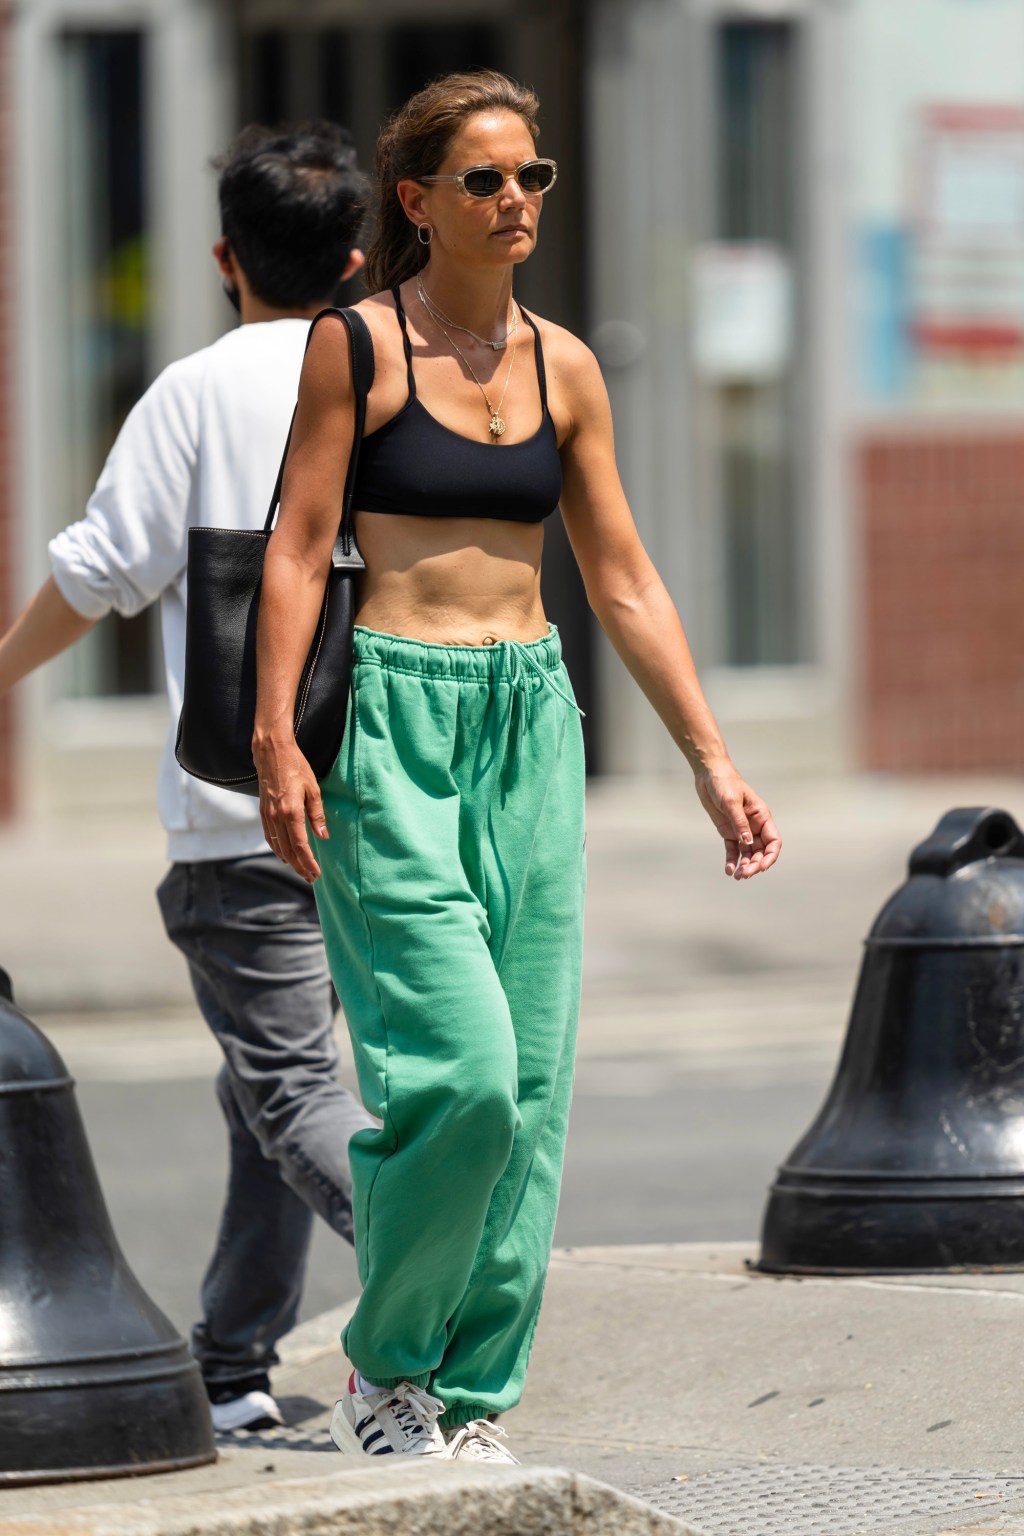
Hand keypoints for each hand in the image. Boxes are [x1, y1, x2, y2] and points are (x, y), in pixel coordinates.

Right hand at [253, 731, 328, 882]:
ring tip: (300, 870)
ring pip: (278, 846)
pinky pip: (269, 837)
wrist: (272, 752)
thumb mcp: (313, 789)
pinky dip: (277, 849)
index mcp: (291, 812)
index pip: (301, 846)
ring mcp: (267, 815)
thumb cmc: (296, 767)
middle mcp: (277, 817)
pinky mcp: (263, 811)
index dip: (309, 862)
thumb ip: (317, 815)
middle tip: (310, 877)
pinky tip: (284, 854)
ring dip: (289, 861)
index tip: (316, 873)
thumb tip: (323, 837)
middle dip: (300, 867)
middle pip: (289, 851)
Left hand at [694, 761, 780, 880]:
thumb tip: (747, 843)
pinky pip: (733, 850)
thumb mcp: (731, 802)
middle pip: (761, 851)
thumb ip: (739, 823)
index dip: (771, 856)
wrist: (708, 774)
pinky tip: (728, 870)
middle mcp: (755, 825)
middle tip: (744, 874)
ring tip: (737, 876)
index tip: (762, 867)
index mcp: (762, 816)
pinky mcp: (728, 831)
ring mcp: (742, 829)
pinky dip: (732, 860)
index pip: (773, 841)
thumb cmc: (724, 783)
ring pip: (748, 853)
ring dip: (744, 865)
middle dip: (755, 864)